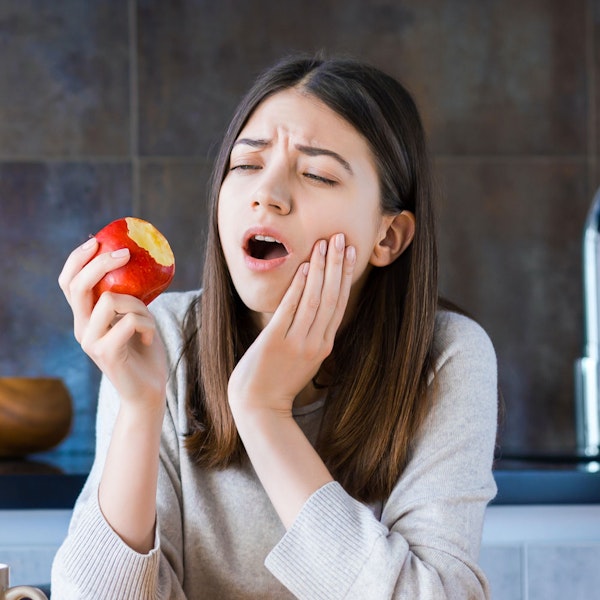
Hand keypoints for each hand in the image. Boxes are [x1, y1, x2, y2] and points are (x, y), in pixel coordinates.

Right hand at [58, 237, 166, 408]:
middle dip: (101, 263)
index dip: (77, 259)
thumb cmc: (145, 351)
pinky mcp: (105, 353)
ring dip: (139, 305)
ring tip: (148, 322)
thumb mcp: (136, 317)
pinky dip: (147, 324)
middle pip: (78, 286)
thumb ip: (127, 298)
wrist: (149, 391)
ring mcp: (90, 341)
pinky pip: (129, 321)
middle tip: (125, 253)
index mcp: (84, 318)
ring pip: (110, 300)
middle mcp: (81, 328)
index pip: (69, 282)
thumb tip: (133, 263)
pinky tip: (149, 338)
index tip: (96, 240)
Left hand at [228, 233, 355, 415]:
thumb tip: (313, 307)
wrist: (259, 406)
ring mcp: (297, 342)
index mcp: (324, 345)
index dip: (345, 276)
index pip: (339, 304)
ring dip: (321, 269)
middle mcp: (315, 342)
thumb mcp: (304, 358)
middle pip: (331, 297)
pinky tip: (304, 266)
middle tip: (342, 238)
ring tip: (326, 244)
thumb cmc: (278, 380)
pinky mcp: (276, 341)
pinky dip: (299, 285)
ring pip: (315, 299)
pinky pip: (290, 308)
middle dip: (338, 265)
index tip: (351, 253)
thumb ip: (311, 334)